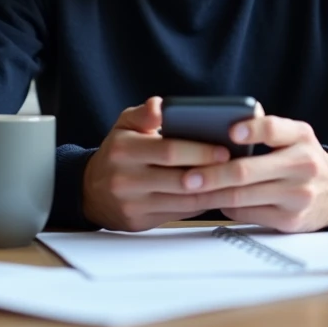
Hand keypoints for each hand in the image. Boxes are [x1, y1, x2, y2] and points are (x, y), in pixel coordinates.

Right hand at [82, 96, 230, 231]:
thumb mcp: (124, 126)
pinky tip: (217, 196)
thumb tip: (160, 105)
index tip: (224, 150)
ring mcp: (132, 203)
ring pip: (182, 201)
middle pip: (179, 179)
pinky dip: (201, 206)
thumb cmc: (117, 153)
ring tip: (235, 183)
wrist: (90, 191)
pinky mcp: (139, 221)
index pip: (168, 150)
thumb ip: (144, 113)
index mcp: (124, 149)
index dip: (199, 151)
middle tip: (237, 168)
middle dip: (212, 174)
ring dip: (212, 193)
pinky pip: (178, 214)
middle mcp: (125, 178)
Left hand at [179, 111, 327, 232]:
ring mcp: (298, 196)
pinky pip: (248, 214)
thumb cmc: (302, 159)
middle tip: (187, 176)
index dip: (250, 129)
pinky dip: (227, 207)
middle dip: (211, 174)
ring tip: (189, 190)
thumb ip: (267, 128)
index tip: (229, 130)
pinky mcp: (291, 220)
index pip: (273, 129)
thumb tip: (227, 121)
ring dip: (211, 195)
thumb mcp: (294, 136)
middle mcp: (302, 165)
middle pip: (247, 172)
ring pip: (242, 197)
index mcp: (301, 136)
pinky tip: (214, 201)